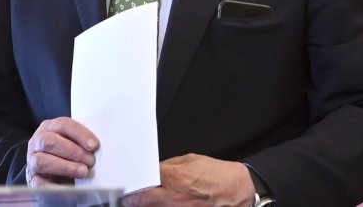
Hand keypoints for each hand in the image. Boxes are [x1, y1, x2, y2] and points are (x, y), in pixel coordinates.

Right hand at [25, 117, 99, 186]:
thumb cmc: (66, 156)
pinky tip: (69, 188)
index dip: (79, 134)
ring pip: (42, 161)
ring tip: (82, 172)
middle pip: (50, 141)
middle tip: (90, 161)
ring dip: (65, 167)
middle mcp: (37, 142)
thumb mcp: (73, 144)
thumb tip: (97, 148)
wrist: (52, 175)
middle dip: (73, 151)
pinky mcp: (33, 179)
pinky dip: (54, 186)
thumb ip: (82, 143)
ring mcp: (32, 161)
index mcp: (49, 128)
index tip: (94, 146)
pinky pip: (40, 183)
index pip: (63, 125)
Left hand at [121, 155, 253, 206]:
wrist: (238, 191)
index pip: (144, 179)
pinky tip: (155, 204)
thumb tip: (154, 170)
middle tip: (123, 198)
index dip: (132, 181)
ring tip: (135, 201)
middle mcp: (175, 196)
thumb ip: (169, 166)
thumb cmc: (217, 174)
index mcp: (176, 177)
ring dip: (144, 204)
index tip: (124, 183)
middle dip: (131, 198)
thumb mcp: (191, 161)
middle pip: (143, 199)